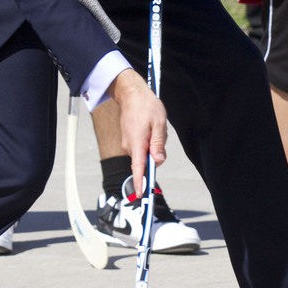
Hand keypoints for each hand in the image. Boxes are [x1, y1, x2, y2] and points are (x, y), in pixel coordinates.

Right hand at [109, 67, 166, 193]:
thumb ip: (158, 144)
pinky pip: (142, 146)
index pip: (138, 168)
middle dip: (155, 153)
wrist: (131, 93)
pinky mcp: (129, 140)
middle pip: (145, 160)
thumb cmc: (146, 106)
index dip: (140, 182)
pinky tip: (150, 126)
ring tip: (155, 126)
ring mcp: (128, 143)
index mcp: (137, 143)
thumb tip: (157, 162)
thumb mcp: (159, 123)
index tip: (140, 194)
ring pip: (145, 152)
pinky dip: (149, 140)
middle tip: (160, 133)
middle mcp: (129, 146)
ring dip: (153, 144)